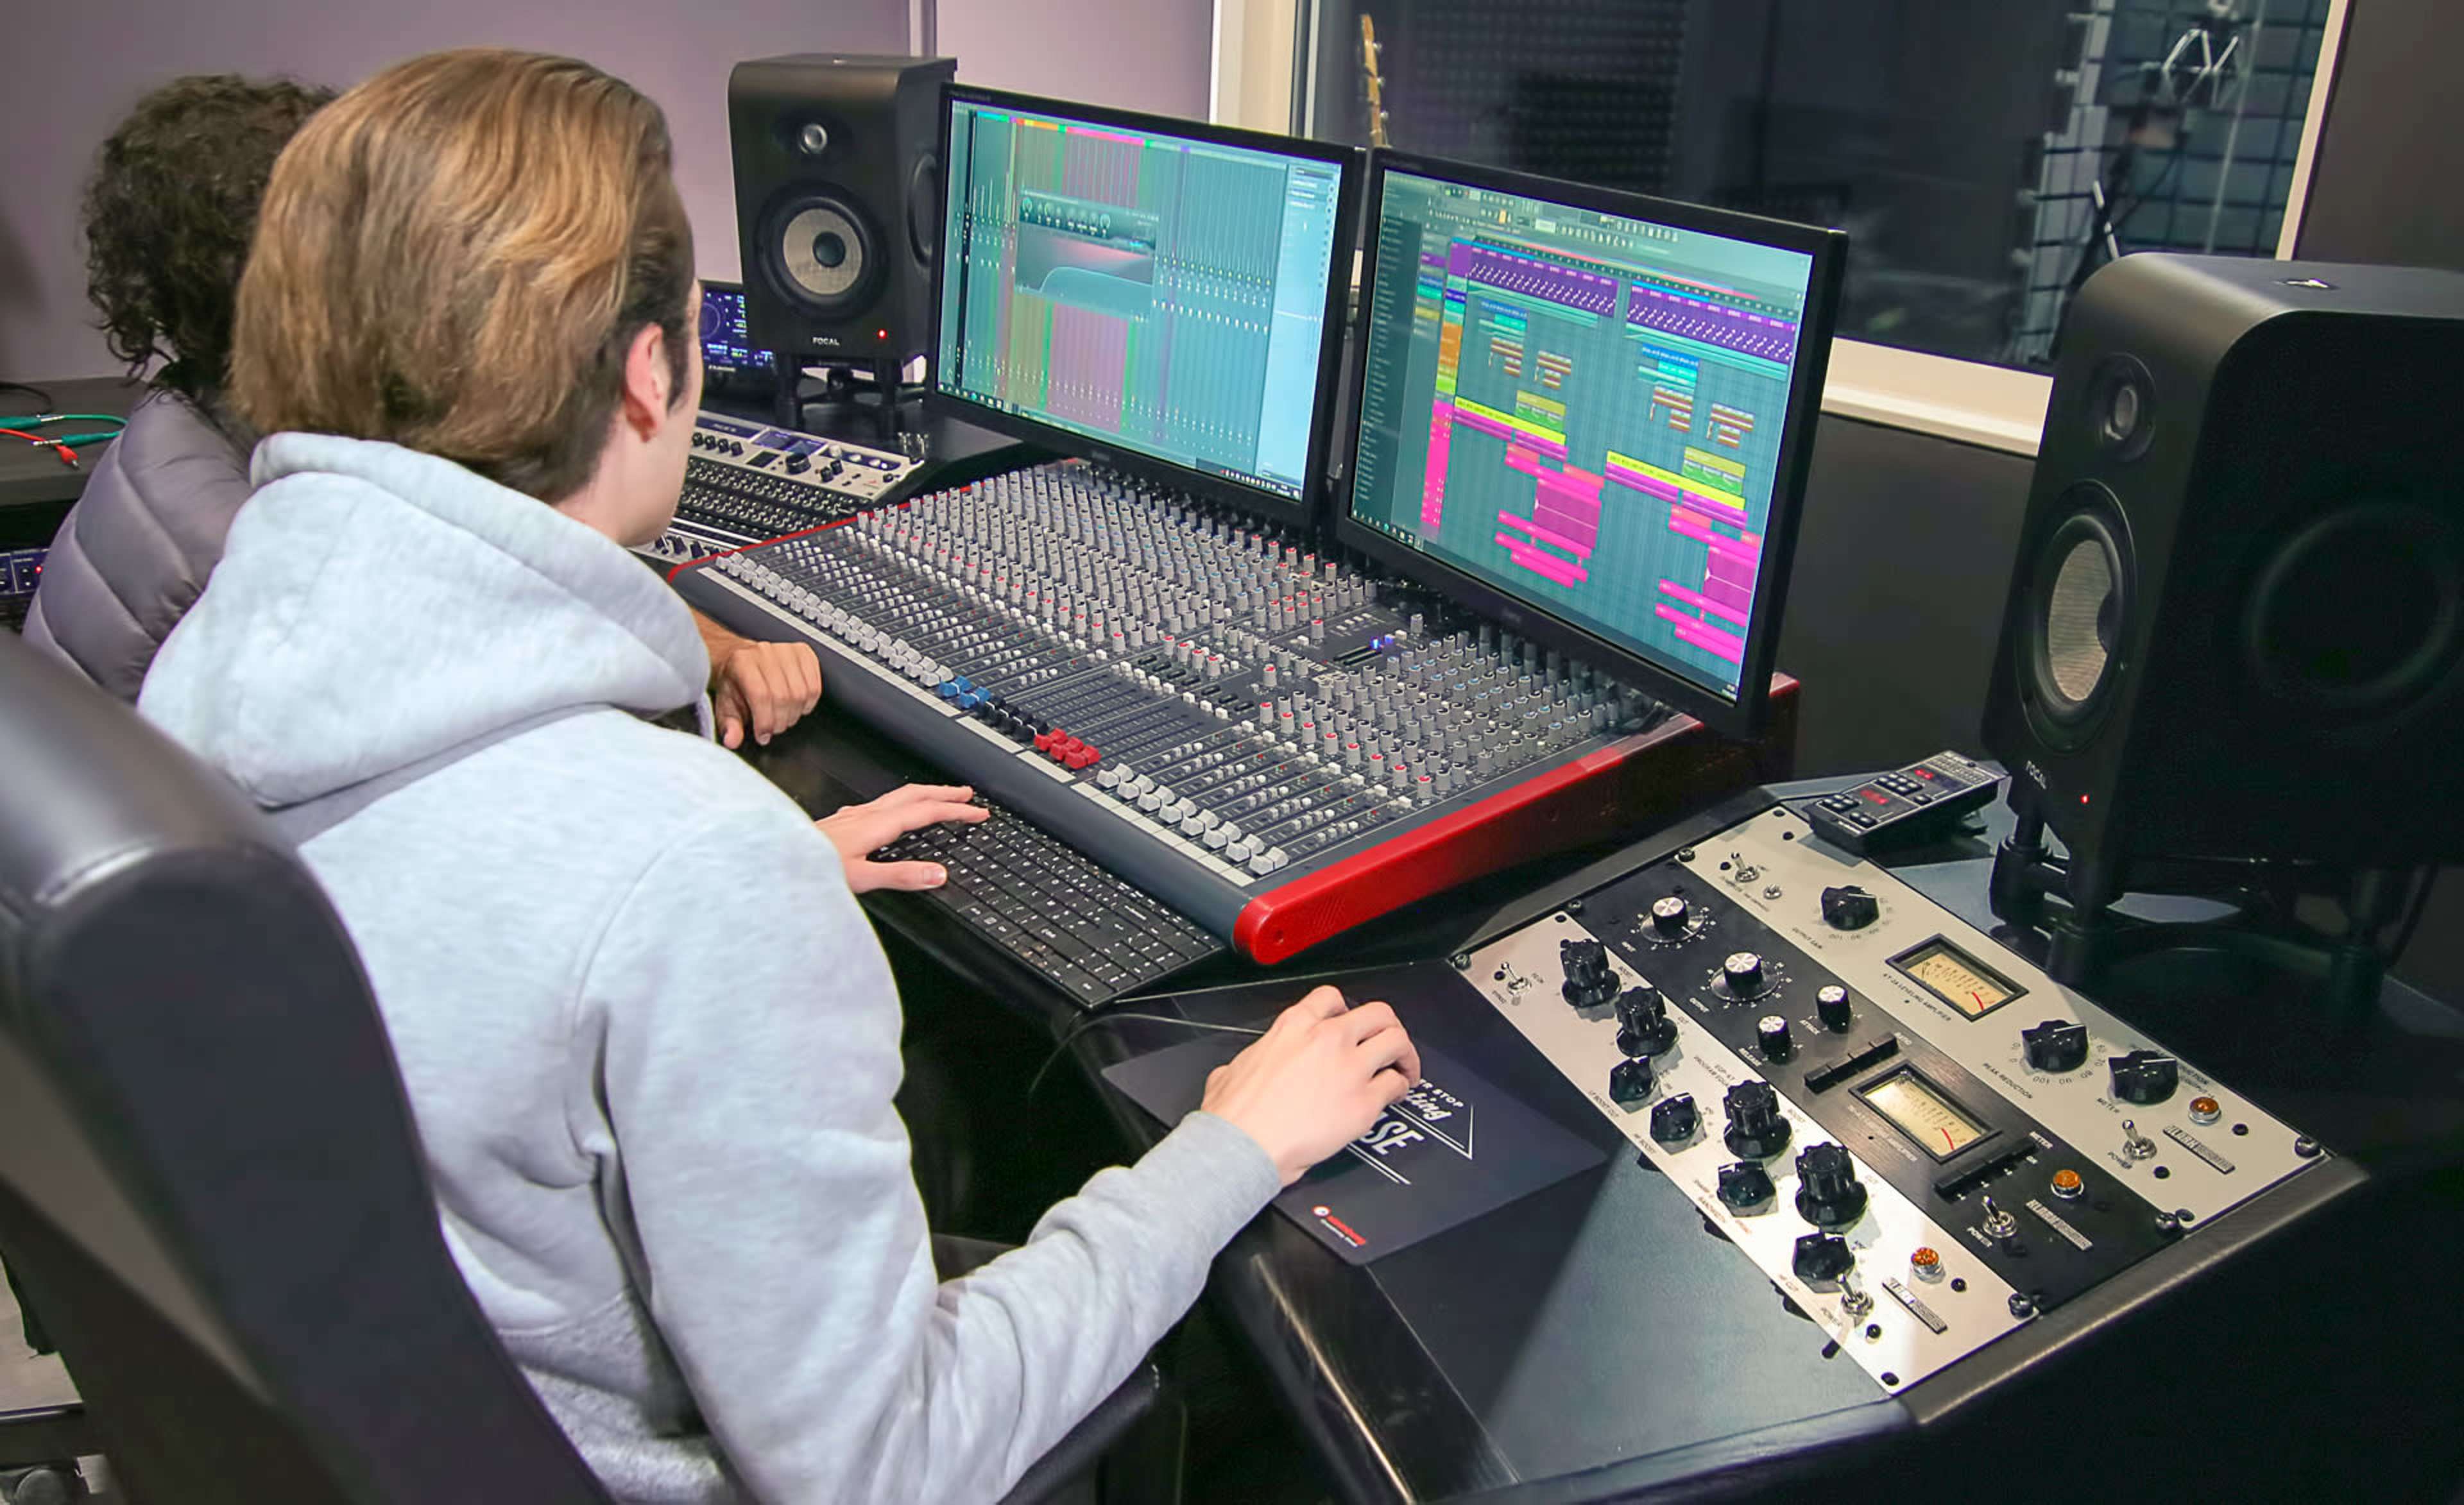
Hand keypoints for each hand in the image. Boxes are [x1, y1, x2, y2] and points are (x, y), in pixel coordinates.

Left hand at [714, 640, 823, 748]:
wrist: (744, 660)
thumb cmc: (735, 683)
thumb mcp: (726, 706)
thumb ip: (729, 725)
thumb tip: (732, 740)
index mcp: (742, 663)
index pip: (761, 695)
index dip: (765, 721)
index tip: (762, 735)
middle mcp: (764, 652)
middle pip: (783, 696)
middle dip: (780, 721)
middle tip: (773, 728)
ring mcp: (786, 650)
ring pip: (801, 693)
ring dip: (795, 714)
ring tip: (784, 717)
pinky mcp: (803, 653)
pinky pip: (814, 686)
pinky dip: (809, 703)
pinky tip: (797, 706)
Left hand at [815, 784, 988, 893]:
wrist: (776, 859)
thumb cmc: (811, 868)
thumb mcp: (862, 879)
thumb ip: (902, 876)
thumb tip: (938, 874)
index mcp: (877, 825)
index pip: (926, 811)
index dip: (956, 810)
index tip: (978, 812)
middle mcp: (866, 815)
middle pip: (914, 794)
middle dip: (944, 792)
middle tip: (968, 795)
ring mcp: (854, 816)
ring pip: (897, 796)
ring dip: (924, 793)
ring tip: (939, 796)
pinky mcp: (843, 821)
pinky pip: (881, 803)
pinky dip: (901, 802)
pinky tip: (890, 811)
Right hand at [1200, 987, 1421, 1185]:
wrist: (1244, 1147)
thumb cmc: (1236, 1116)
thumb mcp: (1231, 1070)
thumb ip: (1251, 1059)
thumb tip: (1246, 1066)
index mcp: (1294, 1026)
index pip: (1332, 998)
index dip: (1347, 1010)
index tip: (1351, 1022)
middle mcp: (1327, 1039)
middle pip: (1378, 1013)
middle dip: (1388, 1026)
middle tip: (1389, 1042)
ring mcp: (1350, 1068)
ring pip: (1396, 1041)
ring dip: (1404, 1054)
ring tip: (1404, 1068)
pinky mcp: (1364, 1102)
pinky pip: (1395, 1084)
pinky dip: (1400, 1087)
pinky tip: (1395, 1095)